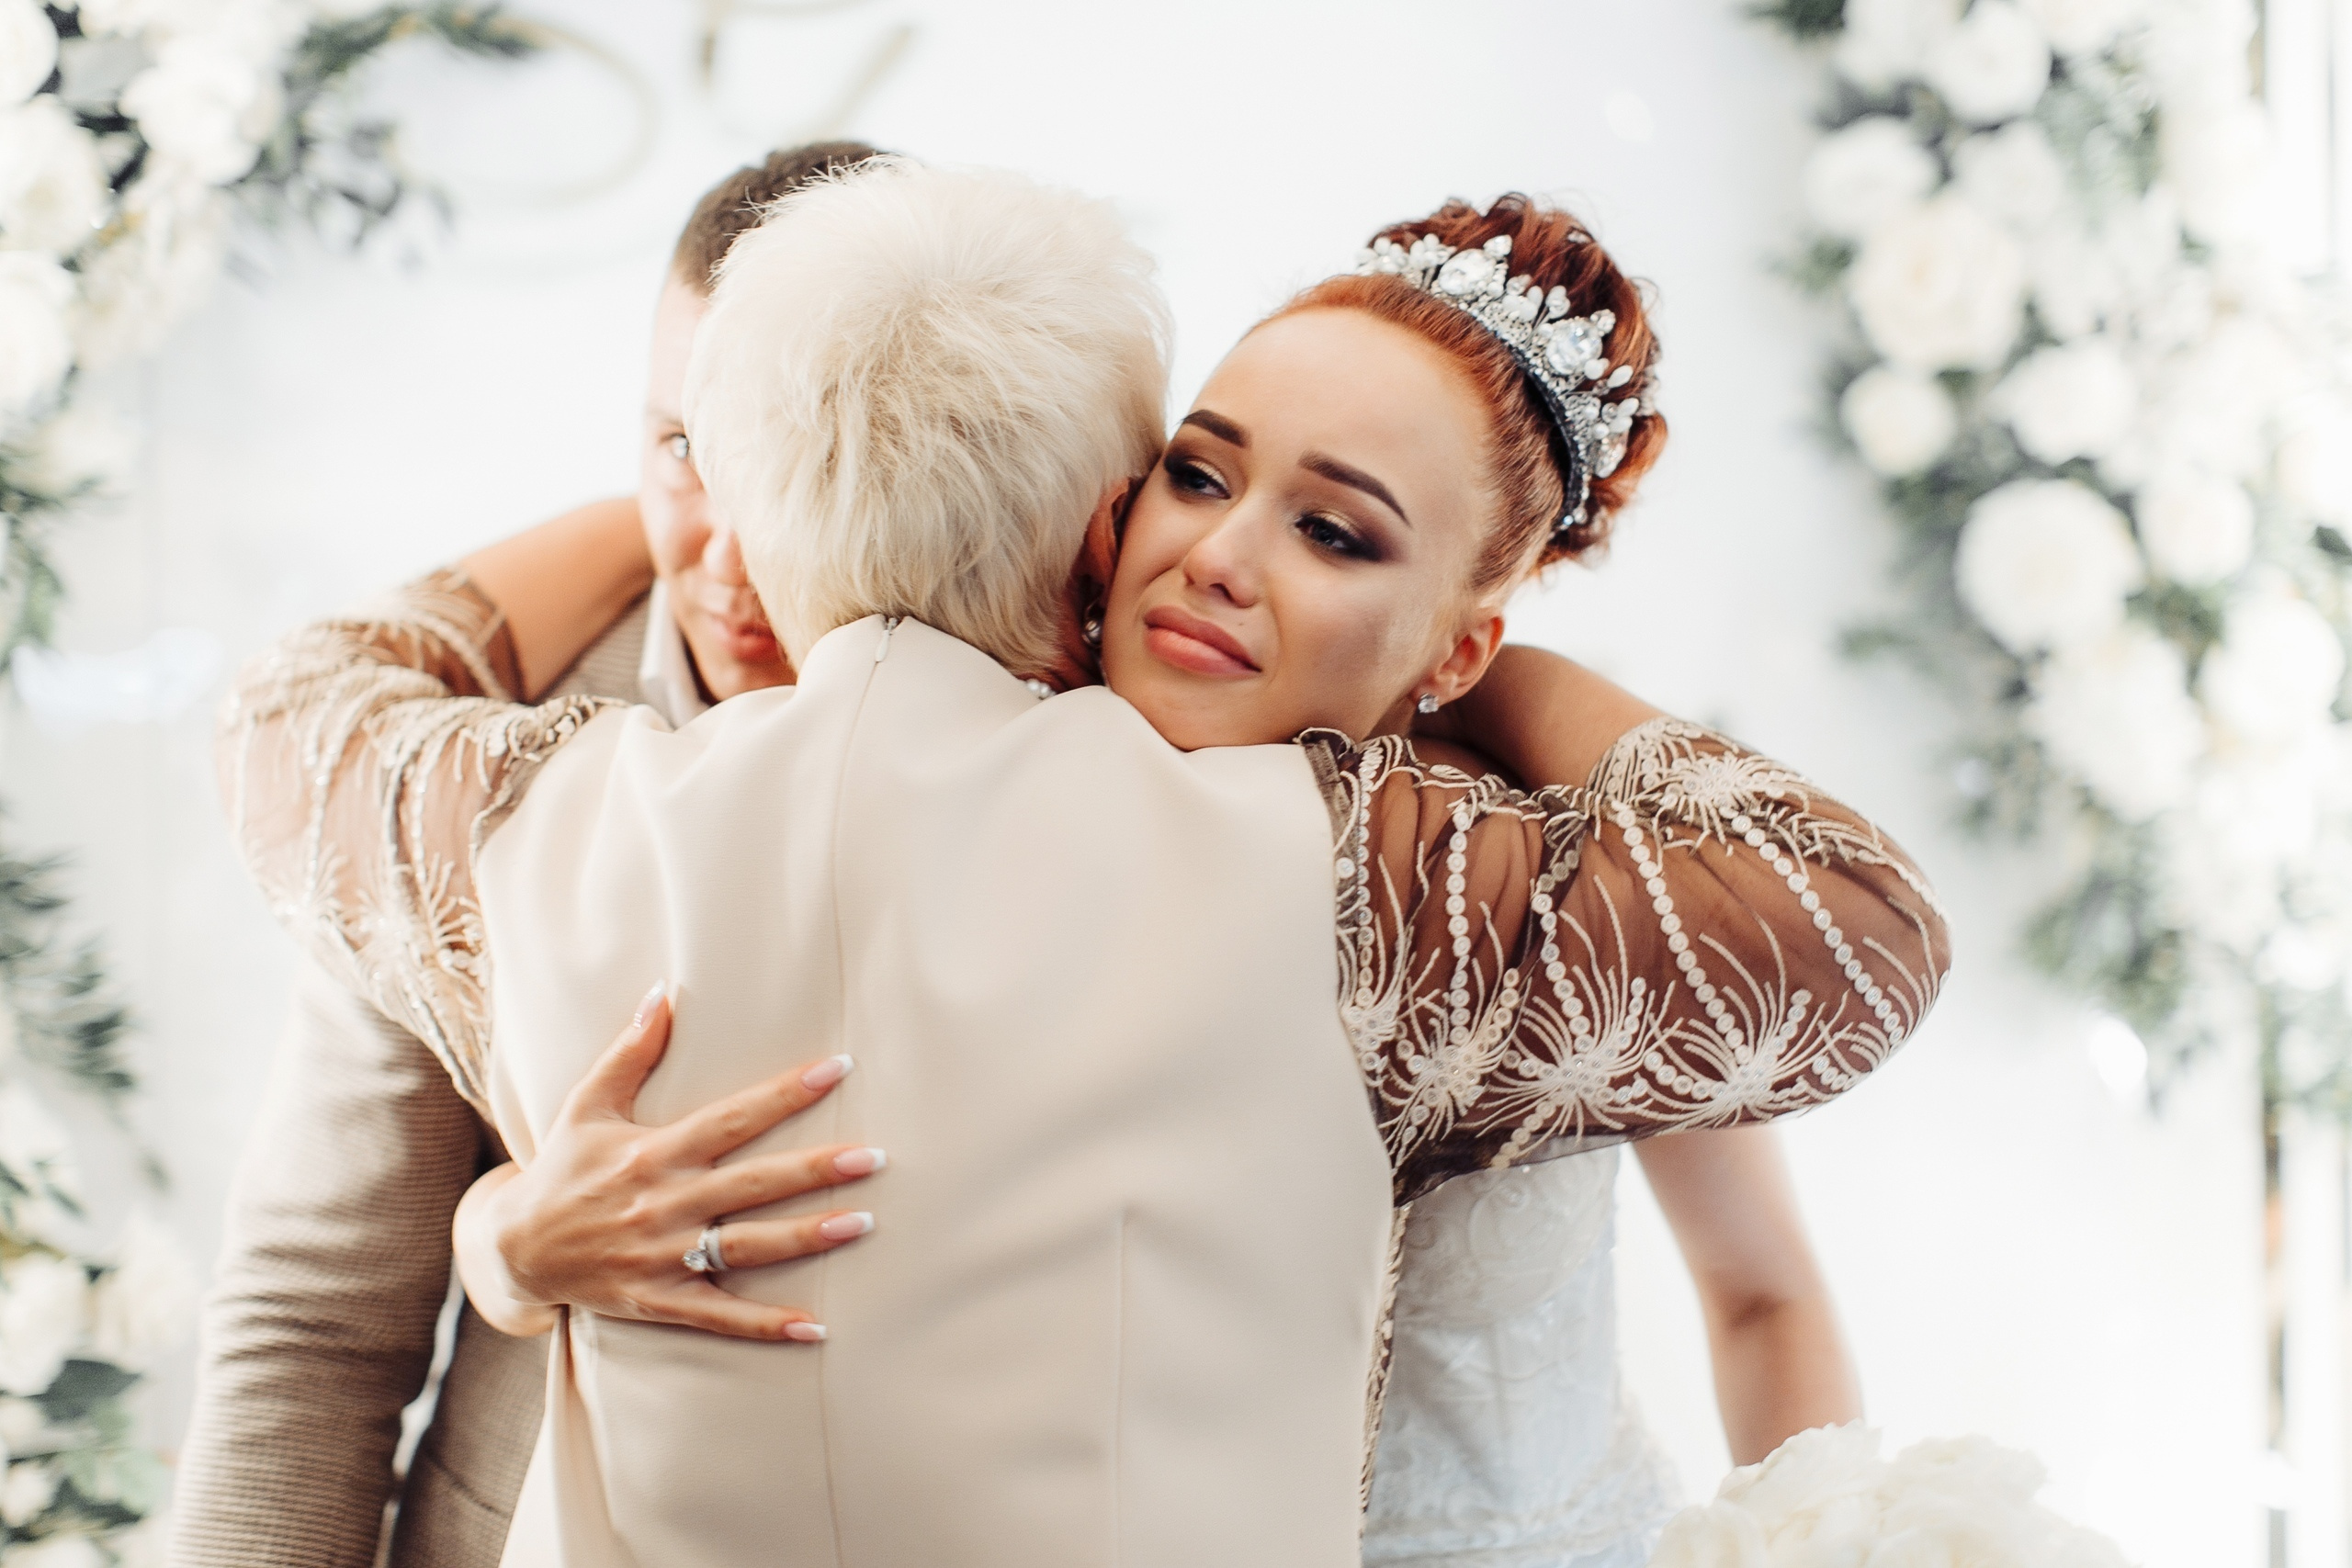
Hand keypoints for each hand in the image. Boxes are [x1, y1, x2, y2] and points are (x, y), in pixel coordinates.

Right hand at [456, 986, 880, 1341]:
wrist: (512, 1252)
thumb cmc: (560, 1169)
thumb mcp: (585, 1105)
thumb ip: (630, 1052)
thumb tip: (664, 991)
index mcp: (653, 1152)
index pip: (731, 1118)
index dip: (785, 1093)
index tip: (837, 1069)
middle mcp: (664, 1203)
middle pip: (753, 1184)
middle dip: (815, 1169)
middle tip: (875, 1156)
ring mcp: (663, 1256)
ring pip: (747, 1246)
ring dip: (807, 1237)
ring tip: (864, 1223)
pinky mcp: (658, 1300)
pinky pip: (719, 1316)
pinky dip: (765, 1325)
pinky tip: (815, 1328)